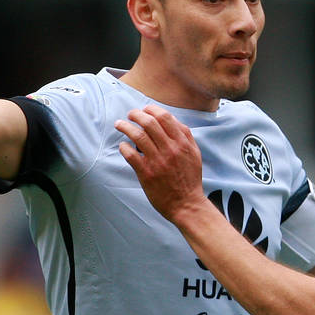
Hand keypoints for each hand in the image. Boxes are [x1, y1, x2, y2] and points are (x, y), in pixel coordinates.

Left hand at [115, 105, 205, 220]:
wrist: (186, 204)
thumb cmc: (190, 179)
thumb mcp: (195, 154)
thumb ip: (186, 137)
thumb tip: (174, 121)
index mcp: (182, 143)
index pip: (165, 117)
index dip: (152, 109)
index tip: (145, 109)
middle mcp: (170, 150)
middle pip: (149, 123)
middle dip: (136, 114)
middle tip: (130, 114)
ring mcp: (158, 161)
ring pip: (138, 136)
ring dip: (126, 127)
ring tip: (119, 124)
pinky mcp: (147, 173)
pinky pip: (131, 155)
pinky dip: (124, 147)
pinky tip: (123, 146)